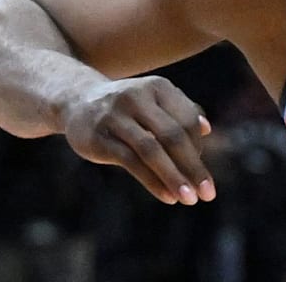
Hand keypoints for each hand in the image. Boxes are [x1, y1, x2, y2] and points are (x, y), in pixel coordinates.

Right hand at [62, 75, 216, 204]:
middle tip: (208, 194)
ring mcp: (115, 116)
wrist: (76, 101)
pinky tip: (167, 196)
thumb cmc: (126, 107)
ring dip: (174, 177)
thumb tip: (207, 129)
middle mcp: (136, 97)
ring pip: (151, 150)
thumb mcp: (152, 101)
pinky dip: (152, 181)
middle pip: (172, 135)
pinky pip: (130, 161)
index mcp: (156, 87)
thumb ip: (181, 111)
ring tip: (189, 199)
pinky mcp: (99, 137)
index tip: (202, 174)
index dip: (198, 149)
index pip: (187, 121)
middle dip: (193, 167)